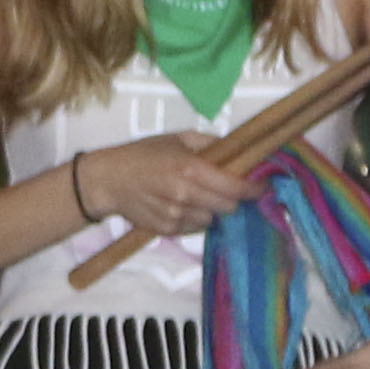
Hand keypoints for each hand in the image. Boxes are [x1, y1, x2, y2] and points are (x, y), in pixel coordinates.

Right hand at [73, 132, 259, 244]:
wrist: (107, 181)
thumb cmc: (142, 154)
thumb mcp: (177, 139)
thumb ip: (211, 144)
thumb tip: (239, 151)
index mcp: (191, 169)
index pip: (235, 187)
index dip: (254, 189)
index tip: (262, 187)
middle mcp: (186, 195)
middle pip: (228, 207)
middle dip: (232, 199)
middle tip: (225, 189)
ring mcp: (176, 216)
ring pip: (212, 220)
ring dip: (211, 210)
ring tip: (196, 197)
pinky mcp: (166, 230)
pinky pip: (194, 228)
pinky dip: (194, 218)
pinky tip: (181, 206)